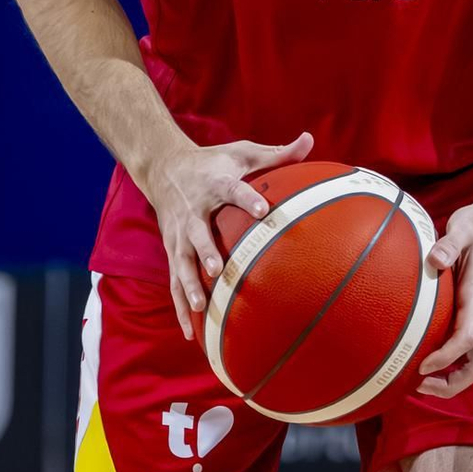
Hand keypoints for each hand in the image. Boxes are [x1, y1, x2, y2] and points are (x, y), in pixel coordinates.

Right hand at [147, 131, 313, 336]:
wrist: (163, 167)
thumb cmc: (212, 162)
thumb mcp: (241, 152)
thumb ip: (277, 153)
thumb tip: (310, 139)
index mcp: (214, 184)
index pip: (231, 189)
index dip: (246, 197)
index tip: (262, 208)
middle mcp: (193, 211)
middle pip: (198, 233)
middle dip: (206, 252)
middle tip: (218, 270)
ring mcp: (179, 234)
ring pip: (181, 262)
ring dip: (188, 284)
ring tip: (198, 305)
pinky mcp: (172, 250)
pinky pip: (174, 281)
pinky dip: (179, 306)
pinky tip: (190, 332)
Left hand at [415, 192, 472, 398]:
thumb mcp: (463, 228)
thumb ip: (449, 244)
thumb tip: (433, 258)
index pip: (466, 339)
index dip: (445, 357)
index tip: (422, 366)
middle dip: (451, 384)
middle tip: (419, 384)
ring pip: (472, 363)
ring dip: (450, 380)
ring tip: (418, 381)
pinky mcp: (471, 316)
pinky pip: (463, 351)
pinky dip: (447, 364)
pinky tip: (421, 358)